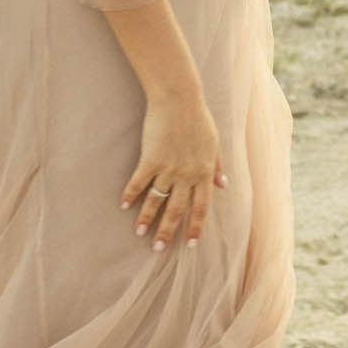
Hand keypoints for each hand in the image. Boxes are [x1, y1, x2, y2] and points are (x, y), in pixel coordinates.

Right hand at [121, 89, 226, 250]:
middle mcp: (187, 175)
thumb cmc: (198, 118)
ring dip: (147, 219)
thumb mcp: (215, 144)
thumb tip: (223, 186)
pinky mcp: (150, 158)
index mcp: (204, 173)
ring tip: (139, 234)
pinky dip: (131, 194)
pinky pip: (139, 182)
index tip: (190, 245)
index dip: (195, 228)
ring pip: (157, 200)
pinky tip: (123, 206)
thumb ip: (218, 167)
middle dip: (168, 232)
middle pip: (177, 210)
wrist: (179, 98)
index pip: (201, 208)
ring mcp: (168, 168)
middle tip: (158, 249)